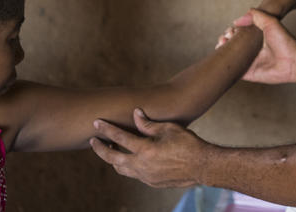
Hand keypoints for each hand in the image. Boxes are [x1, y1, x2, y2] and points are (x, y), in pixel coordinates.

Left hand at [90, 109, 208, 187]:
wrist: (202, 166)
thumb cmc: (188, 143)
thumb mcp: (168, 128)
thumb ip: (148, 123)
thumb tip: (135, 113)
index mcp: (145, 149)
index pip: (119, 137)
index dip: (106, 129)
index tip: (96, 123)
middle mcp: (142, 165)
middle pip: (113, 158)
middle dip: (100, 148)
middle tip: (93, 140)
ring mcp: (146, 176)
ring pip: (121, 169)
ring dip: (113, 159)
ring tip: (110, 149)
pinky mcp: (151, 182)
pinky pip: (133, 175)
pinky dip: (126, 166)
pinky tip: (129, 159)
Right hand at [219, 9, 295, 83]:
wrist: (292, 60)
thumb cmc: (285, 41)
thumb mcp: (270, 22)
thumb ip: (256, 16)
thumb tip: (237, 20)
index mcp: (256, 38)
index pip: (238, 34)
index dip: (232, 31)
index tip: (231, 29)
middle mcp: (251, 50)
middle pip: (232, 44)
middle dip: (225, 39)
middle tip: (226, 36)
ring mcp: (249, 62)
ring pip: (230, 56)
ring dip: (222, 49)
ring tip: (222, 43)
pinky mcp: (248, 73)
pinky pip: (233, 70)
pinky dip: (226, 64)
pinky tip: (221, 57)